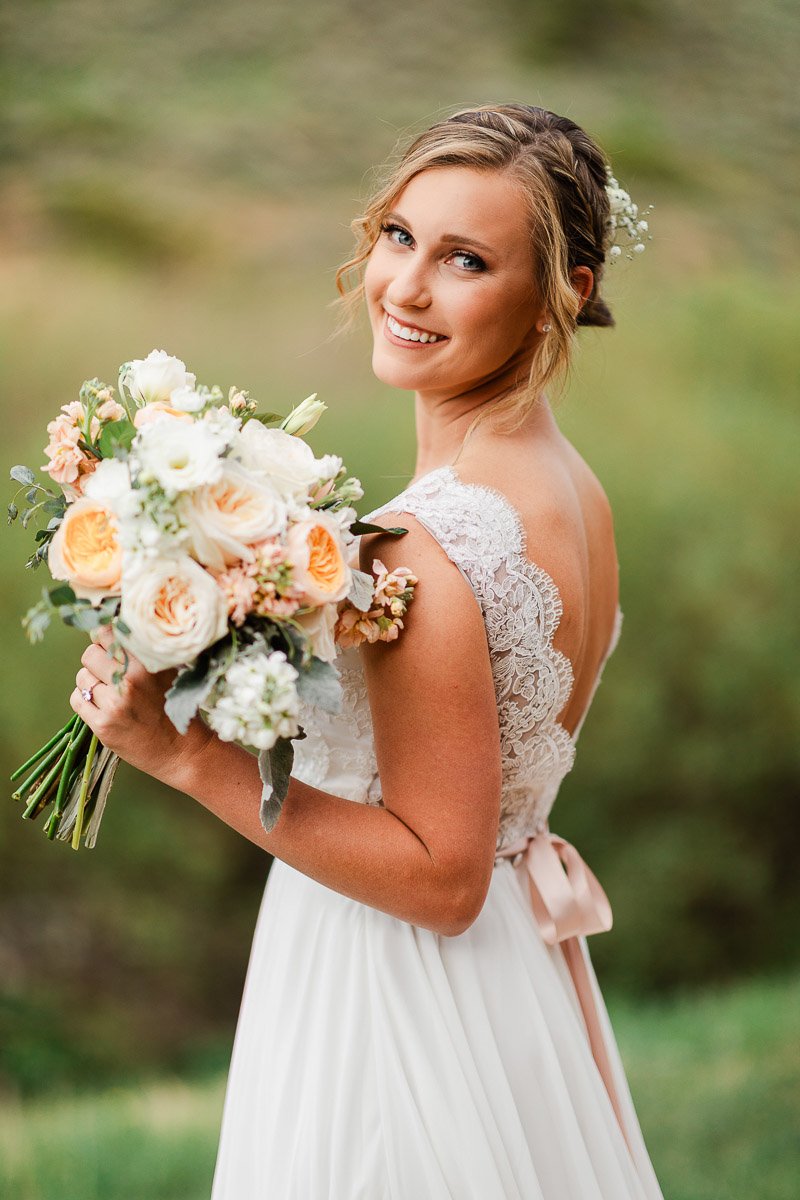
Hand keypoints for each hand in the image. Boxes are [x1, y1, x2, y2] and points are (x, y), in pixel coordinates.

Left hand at [70, 625, 213, 789]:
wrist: (182, 751)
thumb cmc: (174, 708)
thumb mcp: (168, 673)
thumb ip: (143, 653)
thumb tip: (109, 632)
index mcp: (147, 662)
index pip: (107, 633)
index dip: (104, 639)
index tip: (108, 647)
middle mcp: (130, 680)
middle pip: (89, 654)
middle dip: (96, 662)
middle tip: (109, 673)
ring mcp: (115, 703)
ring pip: (82, 677)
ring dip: (91, 683)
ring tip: (110, 693)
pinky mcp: (103, 725)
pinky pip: (77, 700)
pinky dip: (85, 701)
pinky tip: (102, 707)